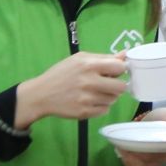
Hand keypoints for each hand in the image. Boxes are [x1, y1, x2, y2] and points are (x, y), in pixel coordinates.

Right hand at [15, 52, 130, 127]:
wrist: (40, 95)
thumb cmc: (61, 74)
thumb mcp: (79, 59)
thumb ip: (103, 57)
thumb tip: (125, 54)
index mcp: (89, 65)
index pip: (120, 68)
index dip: (119, 70)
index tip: (114, 72)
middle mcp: (89, 82)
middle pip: (121, 87)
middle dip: (117, 85)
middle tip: (107, 84)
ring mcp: (87, 98)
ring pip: (114, 99)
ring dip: (108, 96)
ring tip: (95, 92)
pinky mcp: (84, 112)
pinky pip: (105, 110)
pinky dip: (101, 106)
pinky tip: (90, 101)